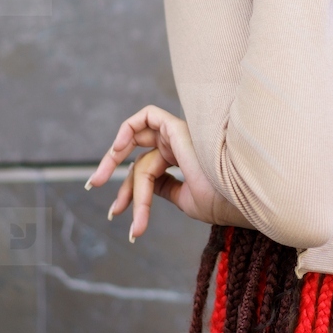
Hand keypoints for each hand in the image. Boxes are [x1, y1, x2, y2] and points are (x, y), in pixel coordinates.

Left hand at [84, 104, 250, 242]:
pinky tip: (117, 149)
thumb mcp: (185, 199)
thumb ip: (166, 189)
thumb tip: (150, 187)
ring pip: (139, 150)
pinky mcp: (178, 128)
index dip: (129, 192)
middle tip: (93, 186)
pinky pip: (147, 116)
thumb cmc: (221, 202)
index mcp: (185, 161)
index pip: (148, 172)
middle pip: (139, 156)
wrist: (239, 199)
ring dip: (113, 160)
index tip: (118, 216)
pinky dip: (128, 127)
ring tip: (99, 182)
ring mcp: (181, 136)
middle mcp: (182, 146)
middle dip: (113, 170)